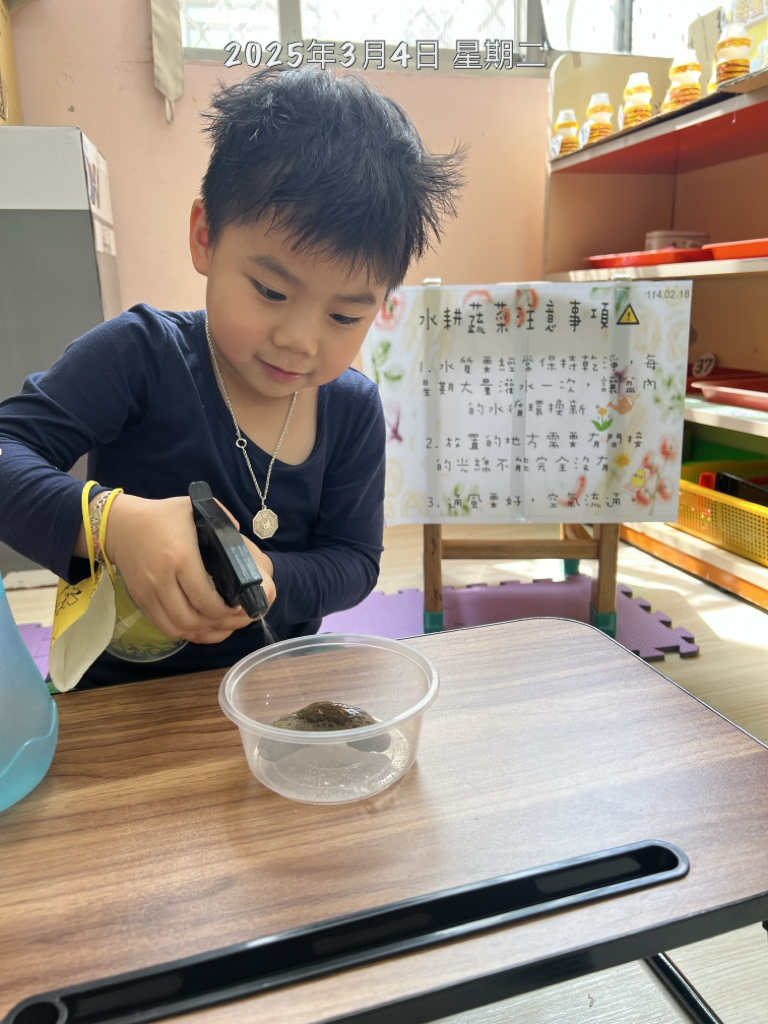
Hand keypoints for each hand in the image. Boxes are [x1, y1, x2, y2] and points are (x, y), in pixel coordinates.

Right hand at [104, 494, 274, 643]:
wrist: (120, 524)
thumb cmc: (161, 515)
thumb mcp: (192, 507)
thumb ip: (220, 518)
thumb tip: (238, 535)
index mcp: (181, 558)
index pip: (205, 598)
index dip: (225, 610)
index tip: (239, 606)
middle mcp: (163, 579)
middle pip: (192, 618)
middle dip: (216, 624)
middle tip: (231, 617)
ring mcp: (149, 592)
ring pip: (177, 627)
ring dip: (199, 630)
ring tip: (215, 622)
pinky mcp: (140, 599)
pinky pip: (163, 625)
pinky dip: (181, 630)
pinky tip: (196, 624)